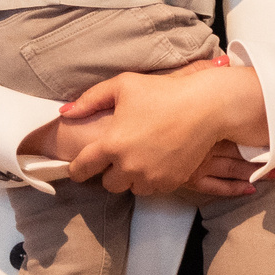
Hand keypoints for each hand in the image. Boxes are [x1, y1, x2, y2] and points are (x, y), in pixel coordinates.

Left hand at [61, 60, 267, 197]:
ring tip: (140, 159)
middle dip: (110, 171)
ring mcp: (151, 176)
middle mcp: (128, 166)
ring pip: (131, 188)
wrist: (208, 107)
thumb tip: (65, 113)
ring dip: (132, 177)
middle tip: (121, 156)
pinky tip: (157, 161)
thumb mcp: (123, 86)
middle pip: (107, 184)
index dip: (78, 168)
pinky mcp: (171, 181)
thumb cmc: (164, 92)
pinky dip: (152, 179)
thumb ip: (90, 100)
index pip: (81, 169)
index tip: (83, 164)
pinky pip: (153, 189)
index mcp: (111, 144)